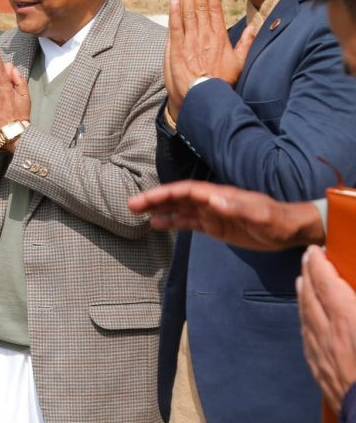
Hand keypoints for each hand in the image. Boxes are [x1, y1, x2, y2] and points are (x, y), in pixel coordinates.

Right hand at [128, 181, 324, 249]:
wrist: (291, 231)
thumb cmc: (278, 221)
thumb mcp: (261, 216)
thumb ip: (238, 208)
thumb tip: (212, 200)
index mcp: (220, 195)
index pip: (187, 191)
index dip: (166, 194)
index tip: (146, 199)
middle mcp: (212, 201)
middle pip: (178, 197)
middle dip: (154, 199)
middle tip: (131, 205)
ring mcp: (212, 213)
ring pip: (179, 209)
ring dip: (159, 209)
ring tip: (136, 213)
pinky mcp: (215, 226)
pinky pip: (188, 223)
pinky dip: (171, 222)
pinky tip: (156, 224)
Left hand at [164, 0, 255, 121]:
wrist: (205, 98)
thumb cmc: (222, 83)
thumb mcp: (239, 63)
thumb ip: (246, 44)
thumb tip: (253, 28)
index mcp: (221, 38)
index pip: (216, 10)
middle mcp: (206, 37)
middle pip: (201, 7)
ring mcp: (191, 43)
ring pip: (188, 13)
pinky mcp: (177, 50)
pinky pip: (176, 27)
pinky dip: (175, 12)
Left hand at [298, 246, 355, 413]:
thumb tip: (349, 297)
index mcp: (350, 321)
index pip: (327, 283)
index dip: (320, 265)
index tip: (316, 250)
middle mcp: (330, 336)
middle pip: (311, 297)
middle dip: (309, 274)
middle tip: (308, 259)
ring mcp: (323, 356)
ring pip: (306, 318)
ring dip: (304, 296)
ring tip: (303, 282)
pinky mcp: (322, 375)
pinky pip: (308, 339)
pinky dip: (305, 322)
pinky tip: (307, 320)